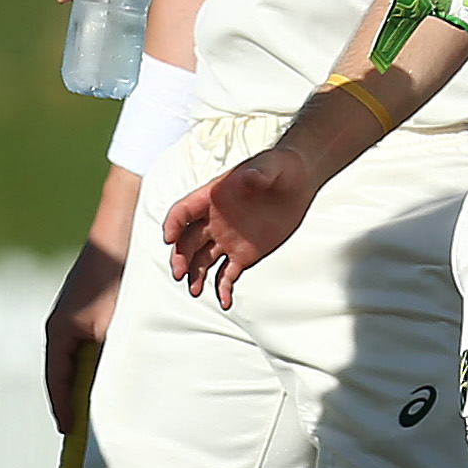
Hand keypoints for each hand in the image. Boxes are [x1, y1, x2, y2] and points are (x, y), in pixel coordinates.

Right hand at [44, 236, 124, 433]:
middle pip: (62, 372)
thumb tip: (111, 391)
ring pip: (74, 359)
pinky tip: (107, 370)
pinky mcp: (86, 308)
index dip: (62, 407)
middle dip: (70, 399)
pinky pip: (85, 345)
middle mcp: (60, 326)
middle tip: (79, 427)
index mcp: (58, 333)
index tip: (69, 431)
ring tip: (92, 405)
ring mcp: (72, 316)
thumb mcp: (114, 326)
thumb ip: (108, 359)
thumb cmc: (116, 279)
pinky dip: (92, 363)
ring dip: (82, 381)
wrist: (119, 234)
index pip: (56, 380)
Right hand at [161, 146, 319, 309]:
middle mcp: (214, 221)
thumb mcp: (271, 166)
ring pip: (202, 261)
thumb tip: (251, 177)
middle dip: (181, 257)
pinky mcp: (244, 255)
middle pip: (188, 241)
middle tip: (180, 273)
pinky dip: (223, 289)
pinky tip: (224, 302)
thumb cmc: (280, 167)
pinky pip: (228, 275)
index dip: (174, 224)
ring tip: (195, 291)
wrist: (298, 182)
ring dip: (195, 276)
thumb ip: (259, 173)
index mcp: (212, 198)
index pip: (184, 212)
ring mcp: (227, 240)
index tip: (169, 238)